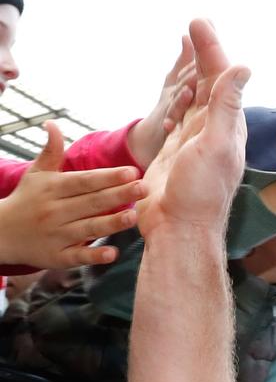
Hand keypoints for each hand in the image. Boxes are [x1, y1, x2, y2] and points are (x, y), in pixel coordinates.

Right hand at [0, 122, 146, 266]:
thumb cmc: (26, 200)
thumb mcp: (36, 174)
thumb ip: (50, 151)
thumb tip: (52, 124)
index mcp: (52, 189)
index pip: (84, 181)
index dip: (107, 176)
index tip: (132, 171)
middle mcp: (55, 211)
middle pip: (91, 202)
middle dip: (118, 195)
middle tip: (144, 188)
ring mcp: (56, 235)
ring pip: (88, 228)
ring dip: (111, 223)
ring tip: (134, 216)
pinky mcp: (57, 257)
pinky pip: (77, 257)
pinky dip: (94, 256)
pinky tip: (113, 253)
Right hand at [136, 20, 249, 237]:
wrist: (180, 228)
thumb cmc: (200, 193)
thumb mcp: (215, 144)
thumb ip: (226, 106)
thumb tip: (243, 67)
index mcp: (228, 125)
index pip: (220, 77)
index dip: (212, 48)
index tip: (200, 22)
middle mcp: (215, 129)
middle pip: (210, 81)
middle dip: (204, 51)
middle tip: (197, 22)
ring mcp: (196, 140)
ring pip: (197, 96)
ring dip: (194, 71)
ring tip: (191, 48)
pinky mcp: (178, 151)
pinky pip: (182, 116)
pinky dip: (181, 98)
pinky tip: (182, 93)